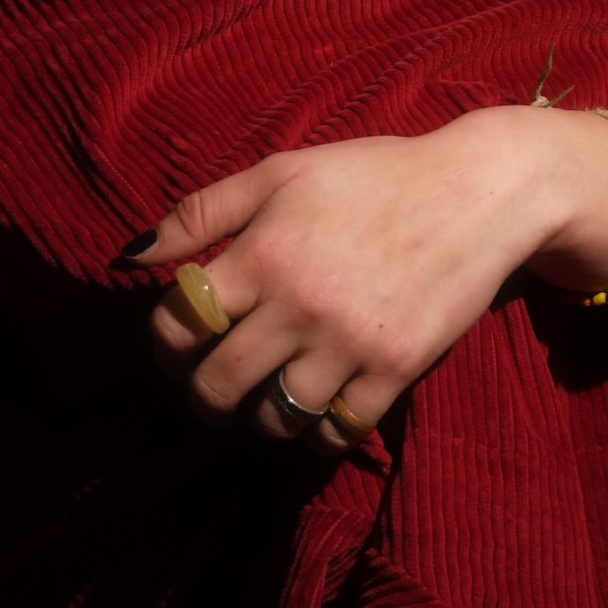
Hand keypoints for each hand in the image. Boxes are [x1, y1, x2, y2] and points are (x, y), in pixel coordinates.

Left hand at [111, 110, 576, 453]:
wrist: (477, 192)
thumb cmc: (371, 175)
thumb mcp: (281, 173)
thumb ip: (200, 212)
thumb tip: (129, 257)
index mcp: (263, 253)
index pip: (180, 323)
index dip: (166, 343)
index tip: (176, 346)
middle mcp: (299, 304)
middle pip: (218, 384)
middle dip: (202, 397)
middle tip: (209, 393)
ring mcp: (349, 343)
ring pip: (275, 417)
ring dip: (258, 419)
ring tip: (261, 404)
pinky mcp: (395, 369)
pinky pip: (337, 431)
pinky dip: (317, 434)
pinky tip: (314, 413)